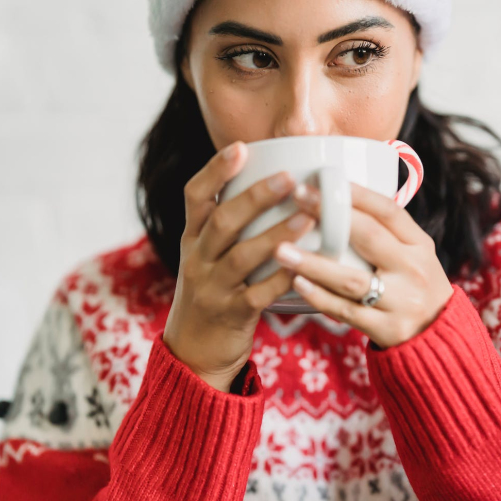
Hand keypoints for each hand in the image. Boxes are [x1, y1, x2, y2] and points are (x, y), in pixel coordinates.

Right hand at [163, 141, 316, 391]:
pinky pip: (257, 295)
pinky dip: (281, 278)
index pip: (195, 197)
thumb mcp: (208, 257)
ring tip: (307, 216)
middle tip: (289, 178)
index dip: (215, 171)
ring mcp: (212, 289)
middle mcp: (197, 260)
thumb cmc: (213, 294)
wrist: (194, 353)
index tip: (241, 148)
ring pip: (241, 256)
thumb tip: (271, 185)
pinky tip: (304, 265)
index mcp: (193, 239)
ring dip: (275, 234)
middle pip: (221, 221)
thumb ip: (230, 227)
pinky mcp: (231, 315)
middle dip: (255, 197)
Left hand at [273, 182, 453, 348]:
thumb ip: (384, 231)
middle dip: (330, 217)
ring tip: (282, 250)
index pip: (389, 211)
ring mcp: (401, 302)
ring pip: (352, 279)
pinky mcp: (386, 329)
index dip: (356, 193)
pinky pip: (347, 311)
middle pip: (370, 238)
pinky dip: (320, 297)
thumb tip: (339, 195)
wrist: (437, 335)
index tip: (322, 180)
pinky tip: (297, 283)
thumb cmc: (413, 285)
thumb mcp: (413, 253)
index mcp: (420, 244)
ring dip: (314, 264)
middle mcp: (413, 270)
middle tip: (297, 200)